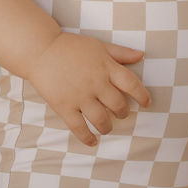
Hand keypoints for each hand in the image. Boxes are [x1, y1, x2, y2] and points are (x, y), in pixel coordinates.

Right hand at [29, 32, 150, 146]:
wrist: (40, 50)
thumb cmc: (71, 47)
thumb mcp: (98, 46)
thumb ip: (120, 53)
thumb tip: (141, 56)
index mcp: (106, 67)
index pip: (131, 84)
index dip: (142, 95)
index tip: (147, 103)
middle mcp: (95, 82)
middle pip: (118, 105)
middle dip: (123, 113)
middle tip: (120, 114)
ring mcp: (79, 96)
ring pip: (101, 120)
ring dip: (107, 127)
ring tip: (106, 127)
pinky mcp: (64, 106)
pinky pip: (79, 127)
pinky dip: (87, 138)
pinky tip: (92, 141)